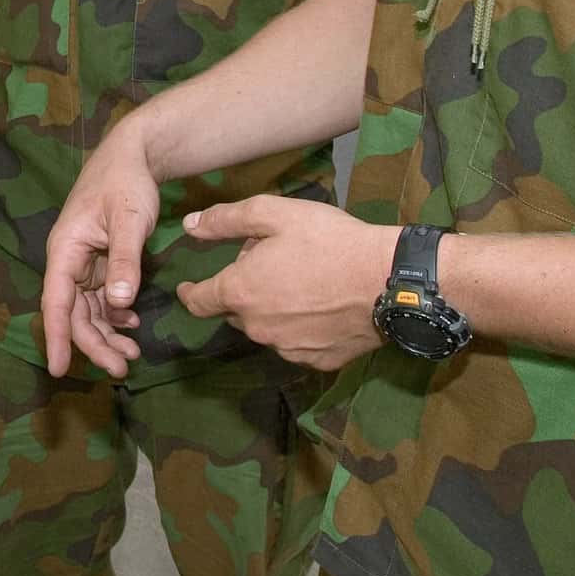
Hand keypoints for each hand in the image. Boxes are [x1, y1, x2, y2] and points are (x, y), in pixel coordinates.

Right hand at [39, 128, 156, 375]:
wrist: (133, 156)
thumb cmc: (125, 182)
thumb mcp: (129, 220)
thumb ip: (124, 262)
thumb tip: (119, 304)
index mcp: (65, 250)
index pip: (56, 302)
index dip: (57, 337)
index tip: (57, 369)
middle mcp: (69, 262)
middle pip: (75, 314)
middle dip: (95, 344)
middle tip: (123, 368)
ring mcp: (84, 264)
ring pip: (88, 311)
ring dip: (106, 334)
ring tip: (132, 355)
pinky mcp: (100, 263)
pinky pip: (102, 299)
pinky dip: (115, 315)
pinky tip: (133, 322)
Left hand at [173, 197, 399, 370]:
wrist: (387, 280)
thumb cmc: (328, 241)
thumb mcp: (274, 214)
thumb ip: (226, 220)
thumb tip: (189, 227)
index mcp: (240, 293)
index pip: (197, 301)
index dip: (189, 293)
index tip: (187, 287)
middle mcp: (257, 328)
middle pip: (235, 312)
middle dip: (242, 291)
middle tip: (270, 265)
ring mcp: (287, 348)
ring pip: (266, 328)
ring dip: (270, 310)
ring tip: (299, 283)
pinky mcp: (317, 361)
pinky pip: (296, 343)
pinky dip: (298, 327)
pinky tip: (319, 308)